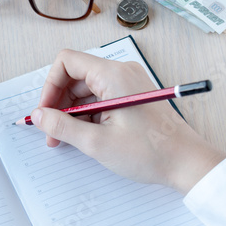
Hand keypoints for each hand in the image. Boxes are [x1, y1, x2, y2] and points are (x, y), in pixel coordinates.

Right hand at [30, 49, 224, 193]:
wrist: (187, 163)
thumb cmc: (150, 152)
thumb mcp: (96, 143)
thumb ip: (61, 127)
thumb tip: (38, 116)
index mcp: (113, 75)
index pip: (67, 62)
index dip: (50, 86)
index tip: (45, 112)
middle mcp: (120, 73)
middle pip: (74, 77)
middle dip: (58, 103)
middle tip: (51, 132)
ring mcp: (127, 84)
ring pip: (85, 90)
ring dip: (71, 112)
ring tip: (66, 139)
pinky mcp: (131, 97)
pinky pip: (100, 98)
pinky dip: (87, 115)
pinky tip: (84, 136)